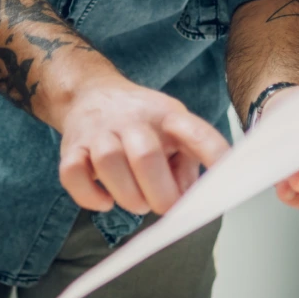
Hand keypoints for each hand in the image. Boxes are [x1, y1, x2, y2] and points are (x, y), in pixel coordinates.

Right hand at [57, 75, 229, 215]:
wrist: (89, 93)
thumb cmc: (140, 121)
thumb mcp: (174, 129)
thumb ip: (187, 164)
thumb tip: (187, 200)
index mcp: (166, 115)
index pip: (195, 133)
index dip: (213, 156)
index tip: (227, 181)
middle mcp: (131, 120)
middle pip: (145, 155)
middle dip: (160, 194)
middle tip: (163, 204)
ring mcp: (98, 132)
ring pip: (108, 163)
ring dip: (127, 195)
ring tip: (136, 200)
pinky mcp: (71, 147)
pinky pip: (72, 174)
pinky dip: (89, 196)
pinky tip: (104, 201)